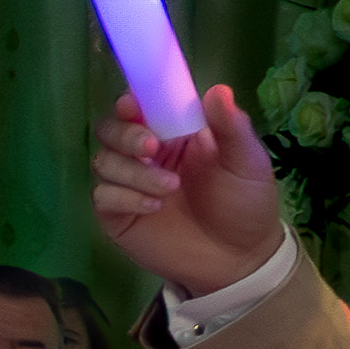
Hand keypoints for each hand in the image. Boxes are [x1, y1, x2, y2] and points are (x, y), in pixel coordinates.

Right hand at [90, 85, 287, 297]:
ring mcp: (129, 186)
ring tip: (169, 188)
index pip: (140, 107)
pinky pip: (102, 197)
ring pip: (103, 162)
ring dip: (133, 171)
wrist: (240, 258)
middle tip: (151, 146)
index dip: (131, 101)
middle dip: (124, 134)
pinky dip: (125, 198)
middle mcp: (146, 155)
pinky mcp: (118, 216)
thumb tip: (218, 90)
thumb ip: (232, 127)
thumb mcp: (247, 161)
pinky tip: (154, 207)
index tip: (134, 104)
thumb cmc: (245, 204)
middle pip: (109, 130)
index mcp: (174, 133)